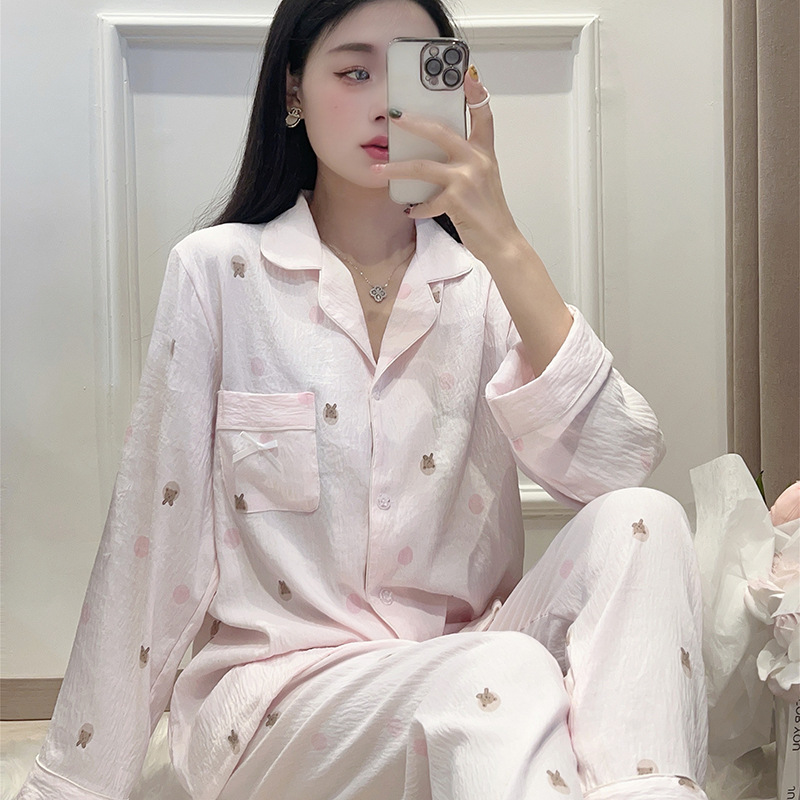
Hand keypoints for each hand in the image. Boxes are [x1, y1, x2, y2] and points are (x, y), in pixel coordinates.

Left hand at [371, 65, 522, 263]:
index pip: (483, 115)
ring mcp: (467, 179)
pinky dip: (416, 207)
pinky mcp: (456, 200)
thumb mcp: (484, 179)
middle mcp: (477, 161)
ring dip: (397, 168)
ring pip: (423, 166)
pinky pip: (426, 201)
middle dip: (414, 123)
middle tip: (395, 116)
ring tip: (379, 169)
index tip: (466, 74)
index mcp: (485, 153)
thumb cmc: (489, 212)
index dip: (476, 93)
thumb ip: (466, 162)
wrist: (501, 241)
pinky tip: (409, 209)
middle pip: (441, 131)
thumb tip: (435, 154)